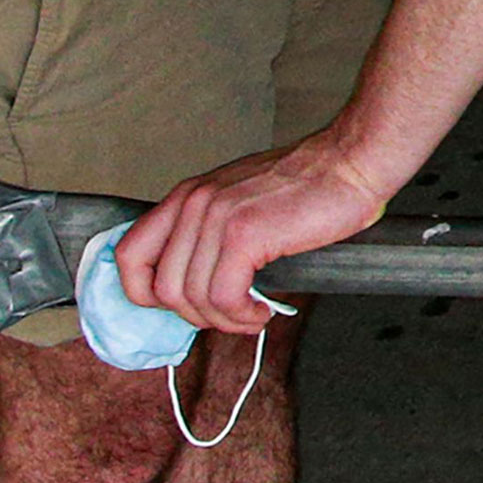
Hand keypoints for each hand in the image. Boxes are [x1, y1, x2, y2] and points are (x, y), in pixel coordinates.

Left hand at [121, 135, 393, 334]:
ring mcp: (216, 218)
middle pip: (161, 288)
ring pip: (191, 298)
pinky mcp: (244, 234)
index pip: (130, 255)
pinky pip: (223, 297)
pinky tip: (261, 310)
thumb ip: (210, 231)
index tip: (178, 307)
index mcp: (188, 196)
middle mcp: (194, 204)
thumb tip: (195, 285)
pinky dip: (240, 315)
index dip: (143, 293)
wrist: (352, 162)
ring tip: (250, 314)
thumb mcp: (241, 199)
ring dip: (222, 320)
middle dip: (194, 315)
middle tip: (229, 314)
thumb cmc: (310, 184)